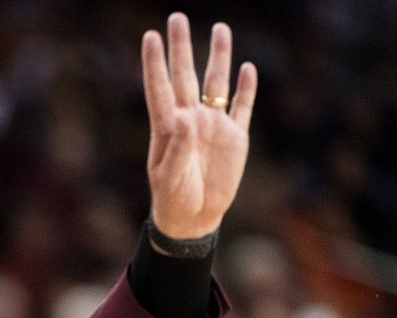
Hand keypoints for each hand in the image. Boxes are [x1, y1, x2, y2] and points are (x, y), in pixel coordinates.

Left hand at [142, 13, 256, 238]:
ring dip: (218, 57)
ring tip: (220, 28)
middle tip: (177, 17)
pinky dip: (245, 88)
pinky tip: (247, 68)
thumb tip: (184, 116)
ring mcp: (213, 126)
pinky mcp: (235, 137)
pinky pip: (241, 107)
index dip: (154, 62)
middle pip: (186, 75)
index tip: (150, 36)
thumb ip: (177, 147)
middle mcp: (189, 119)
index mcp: (167, 126)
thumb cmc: (173, 199)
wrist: (194, 218)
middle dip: (182, 47)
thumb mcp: (169, 177)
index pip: (159, 87)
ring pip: (216, 83)